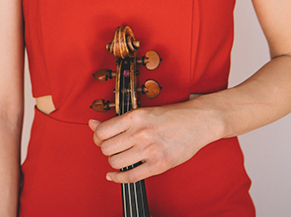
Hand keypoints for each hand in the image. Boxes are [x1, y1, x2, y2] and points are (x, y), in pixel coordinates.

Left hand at [88, 100, 221, 182]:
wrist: (198, 121)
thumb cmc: (172, 115)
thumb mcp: (143, 111)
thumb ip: (118, 119)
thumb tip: (92, 123)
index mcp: (136, 116)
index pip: (102, 131)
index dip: (97, 136)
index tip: (100, 137)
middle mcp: (140, 133)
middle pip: (106, 148)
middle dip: (106, 149)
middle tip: (113, 146)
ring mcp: (150, 150)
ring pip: (115, 162)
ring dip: (114, 162)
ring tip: (121, 156)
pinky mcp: (159, 165)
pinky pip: (130, 177)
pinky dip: (118, 178)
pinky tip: (114, 175)